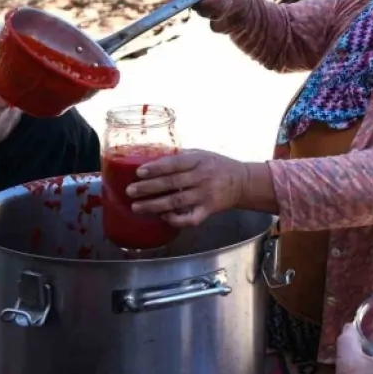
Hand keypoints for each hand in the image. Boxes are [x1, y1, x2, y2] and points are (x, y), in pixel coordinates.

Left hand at [126, 149, 248, 227]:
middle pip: (172, 183)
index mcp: (199, 161)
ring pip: (176, 202)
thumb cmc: (217, 165)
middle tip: (130, 191)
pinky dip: (175, 219)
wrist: (241, 182)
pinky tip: (162, 216)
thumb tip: (153, 157)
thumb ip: (181, 156)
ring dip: (154, 205)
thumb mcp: (202, 154)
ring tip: (137, 207)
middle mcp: (202, 178)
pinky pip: (190, 219)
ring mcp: (205, 196)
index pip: (175, 164)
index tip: (139, 172)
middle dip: (149, 188)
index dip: (156, 168)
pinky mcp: (208, 211)